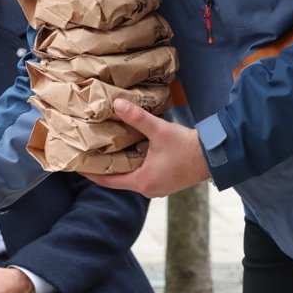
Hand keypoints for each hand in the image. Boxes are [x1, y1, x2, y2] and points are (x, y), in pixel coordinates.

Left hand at [79, 99, 209, 197]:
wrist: (217, 156)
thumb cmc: (188, 148)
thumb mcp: (160, 131)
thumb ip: (137, 118)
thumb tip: (116, 104)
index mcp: (142, 182)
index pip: (108, 181)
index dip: (90, 173)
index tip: (76, 165)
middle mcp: (148, 188)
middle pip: (118, 180)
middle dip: (104, 167)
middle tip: (89, 154)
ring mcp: (158, 186)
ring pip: (131, 177)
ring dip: (120, 165)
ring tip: (105, 151)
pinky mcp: (166, 181)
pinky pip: (143, 174)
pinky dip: (133, 165)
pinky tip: (129, 151)